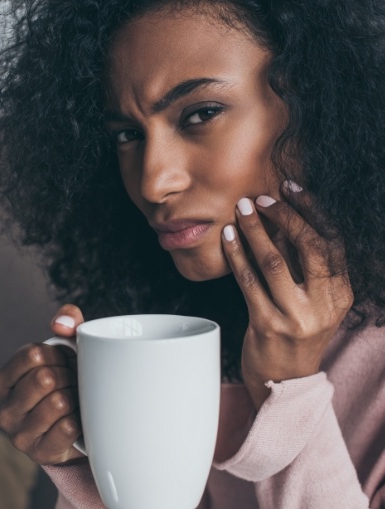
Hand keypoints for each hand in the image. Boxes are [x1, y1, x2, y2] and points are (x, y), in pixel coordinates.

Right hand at [0, 304, 85, 464]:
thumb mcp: (68, 346)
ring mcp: (19, 435)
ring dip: (76, 397)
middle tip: (72, 382)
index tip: (63, 361)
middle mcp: (3, 409)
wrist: (79, 423)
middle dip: (68, 375)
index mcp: (1, 381)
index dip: (58, 354)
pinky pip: (68, 426)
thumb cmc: (68, 378)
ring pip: (59, 401)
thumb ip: (68, 321)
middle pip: (46, 378)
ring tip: (75, 398)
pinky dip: (80, 418)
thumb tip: (60, 323)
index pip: (33, 354)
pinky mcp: (40, 453)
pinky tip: (77, 418)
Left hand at [222, 183, 353, 408]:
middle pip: (307, 246)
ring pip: (274, 261)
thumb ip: (305, 265)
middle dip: (283, 215)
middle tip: (259, 198)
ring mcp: (296, 316)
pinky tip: (227, 237)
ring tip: (240, 208)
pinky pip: (247, 281)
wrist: (284, 381)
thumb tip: (284, 218)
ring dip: (254, 229)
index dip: (311, 209)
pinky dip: (236, 254)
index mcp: (341, 293)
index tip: (291, 187)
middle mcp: (324, 304)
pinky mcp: (267, 325)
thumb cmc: (296, 332)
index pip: (331, 241)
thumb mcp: (313, 301)